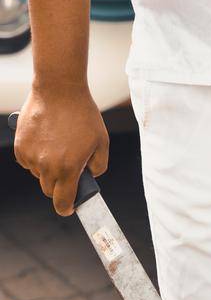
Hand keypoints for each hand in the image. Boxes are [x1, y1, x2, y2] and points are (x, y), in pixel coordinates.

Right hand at [13, 85, 108, 215]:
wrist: (59, 90)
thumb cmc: (83, 114)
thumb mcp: (102, 140)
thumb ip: (99, 165)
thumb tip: (90, 178)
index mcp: (68, 168)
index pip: (63, 202)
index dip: (66, 208)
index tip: (69, 208)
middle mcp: (47, 166)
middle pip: (49, 189)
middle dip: (59, 184)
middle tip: (69, 166)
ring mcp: (31, 157)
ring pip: (38, 174)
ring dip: (47, 167)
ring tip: (58, 144)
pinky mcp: (20, 147)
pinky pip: (28, 161)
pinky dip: (35, 156)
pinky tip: (45, 139)